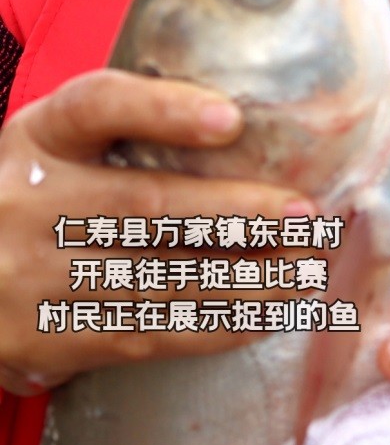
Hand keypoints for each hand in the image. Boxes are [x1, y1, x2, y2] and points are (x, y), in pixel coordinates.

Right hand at [0, 70, 314, 393]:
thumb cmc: (30, 194)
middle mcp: (30, 202)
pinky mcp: (52, 338)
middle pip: (144, 204)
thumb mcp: (53, 142)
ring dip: (244, 277)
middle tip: (303, 213)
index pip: (97, 106)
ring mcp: (36, 275)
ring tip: (304, 269)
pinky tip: (266, 312)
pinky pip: (149, 332)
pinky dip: (216, 324)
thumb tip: (233, 123)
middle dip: (234, 211)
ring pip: (159, 277)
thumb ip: (120, 125)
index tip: (230, 118)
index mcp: (39, 136)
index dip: (164, 109)